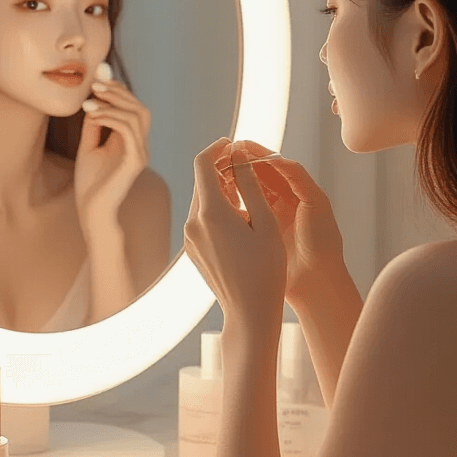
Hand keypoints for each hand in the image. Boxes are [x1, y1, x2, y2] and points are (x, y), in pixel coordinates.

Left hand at [74, 75, 149, 235]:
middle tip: (94, 83)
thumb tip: (93, 100)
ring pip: (138, 116)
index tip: (97, 79)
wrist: (92, 211)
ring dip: (113, 103)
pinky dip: (110, 118)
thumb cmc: (90, 184)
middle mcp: (141, 146)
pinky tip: (92, 114)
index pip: (133, 108)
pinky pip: (129, 130)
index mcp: (132, 142)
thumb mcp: (88, 146)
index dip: (118, 91)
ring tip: (90, 100)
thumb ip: (94, 125)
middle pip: (140, 108)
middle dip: (118, 92)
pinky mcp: (135, 162)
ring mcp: (141, 154)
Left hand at [184, 138, 286, 335]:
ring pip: (201, 199)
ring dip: (220, 189)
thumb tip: (238, 154)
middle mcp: (193, 223)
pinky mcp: (192, 250)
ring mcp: (190, 238)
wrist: (250, 311)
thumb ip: (249, 184)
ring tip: (247, 194)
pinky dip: (217, 209)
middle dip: (221, 168)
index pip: (203, 163)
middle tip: (247, 167)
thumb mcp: (265, 221)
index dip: (218, 148)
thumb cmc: (266, 268)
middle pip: (201, 180)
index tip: (234, 145)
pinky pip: (201, 218)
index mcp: (211, 213)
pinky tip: (240, 219)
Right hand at [229, 140, 345, 304]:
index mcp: (296, 190)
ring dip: (231, 183)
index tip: (237, 145)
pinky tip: (217, 202)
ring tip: (216, 175)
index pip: (272, 165)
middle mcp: (281, 202)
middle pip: (256, 176)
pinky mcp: (257, 237)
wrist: (318, 282)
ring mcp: (267, 220)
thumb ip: (298, 177)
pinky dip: (229, 206)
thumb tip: (276, 156)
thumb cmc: (323, 243)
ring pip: (245, 194)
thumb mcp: (315, 203)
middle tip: (220, 157)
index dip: (255, 154)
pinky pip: (240, 216)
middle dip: (239, 165)